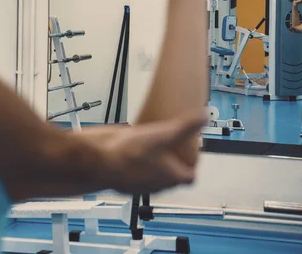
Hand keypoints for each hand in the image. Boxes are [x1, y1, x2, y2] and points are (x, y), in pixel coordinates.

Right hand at [80, 116, 204, 193]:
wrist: (97, 160)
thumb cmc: (128, 155)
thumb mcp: (163, 134)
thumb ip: (185, 126)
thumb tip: (204, 117)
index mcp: (170, 178)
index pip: (190, 176)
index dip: (193, 162)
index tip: (192, 149)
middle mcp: (155, 183)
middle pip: (171, 175)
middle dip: (173, 158)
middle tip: (173, 141)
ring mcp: (138, 180)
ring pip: (152, 171)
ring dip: (154, 158)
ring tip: (154, 139)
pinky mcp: (123, 174)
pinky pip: (134, 167)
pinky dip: (137, 156)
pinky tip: (133, 141)